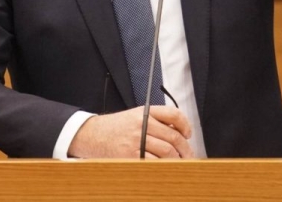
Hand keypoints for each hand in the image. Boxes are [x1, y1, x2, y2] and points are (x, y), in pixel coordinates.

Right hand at [67, 106, 193, 158]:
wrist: (92, 135)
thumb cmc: (115, 127)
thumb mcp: (134, 116)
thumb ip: (154, 121)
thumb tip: (178, 132)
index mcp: (144, 112)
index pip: (173, 114)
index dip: (185, 125)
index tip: (188, 134)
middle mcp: (141, 124)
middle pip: (173, 136)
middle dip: (185, 148)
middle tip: (188, 155)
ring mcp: (136, 140)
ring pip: (166, 151)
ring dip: (177, 159)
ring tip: (179, 163)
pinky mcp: (130, 155)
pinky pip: (153, 162)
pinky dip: (162, 166)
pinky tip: (164, 168)